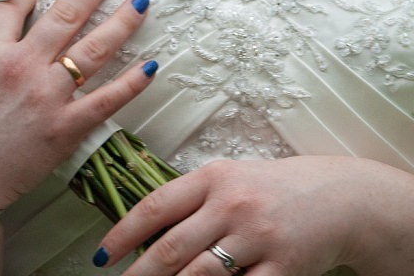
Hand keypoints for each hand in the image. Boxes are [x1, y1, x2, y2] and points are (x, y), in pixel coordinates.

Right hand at [0, 0, 156, 210]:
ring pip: (94, 48)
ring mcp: (47, 96)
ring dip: (121, 22)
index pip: (12, 7)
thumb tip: (17, 6)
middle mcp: (21, 65)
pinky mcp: (67, 128)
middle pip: (65, 14)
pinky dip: (131, 83)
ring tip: (141, 2)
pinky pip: (107, 99)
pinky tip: (149, 65)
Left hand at [96, 155, 413, 275]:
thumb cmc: (275, 189)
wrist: (340, 198)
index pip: (155, 206)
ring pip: (201, 273)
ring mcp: (258, 236)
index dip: (123, 233)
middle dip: (140, 273)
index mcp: (212, 178)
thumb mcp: (229, 178)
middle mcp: (231, 204)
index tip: (103, 254)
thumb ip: (192, 199)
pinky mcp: (284, 265)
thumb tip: (146, 228)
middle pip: (172, 246)